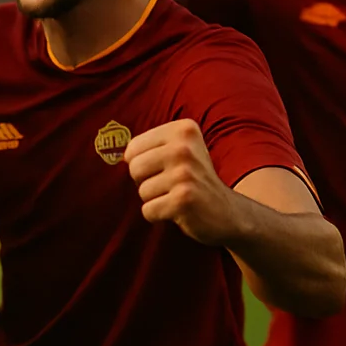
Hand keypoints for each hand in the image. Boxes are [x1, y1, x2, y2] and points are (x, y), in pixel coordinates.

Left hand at [123, 119, 242, 246]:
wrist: (229, 213)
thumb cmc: (195, 180)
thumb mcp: (180, 150)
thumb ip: (150, 146)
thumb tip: (116, 153)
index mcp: (183, 130)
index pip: (133, 147)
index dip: (142, 164)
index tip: (165, 169)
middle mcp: (184, 148)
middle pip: (134, 168)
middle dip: (146, 182)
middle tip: (170, 186)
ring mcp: (185, 174)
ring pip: (141, 191)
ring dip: (155, 200)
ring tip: (176, 197)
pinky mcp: (184, 200)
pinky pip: (148, 211)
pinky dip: (159, 216)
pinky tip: (179, 211)